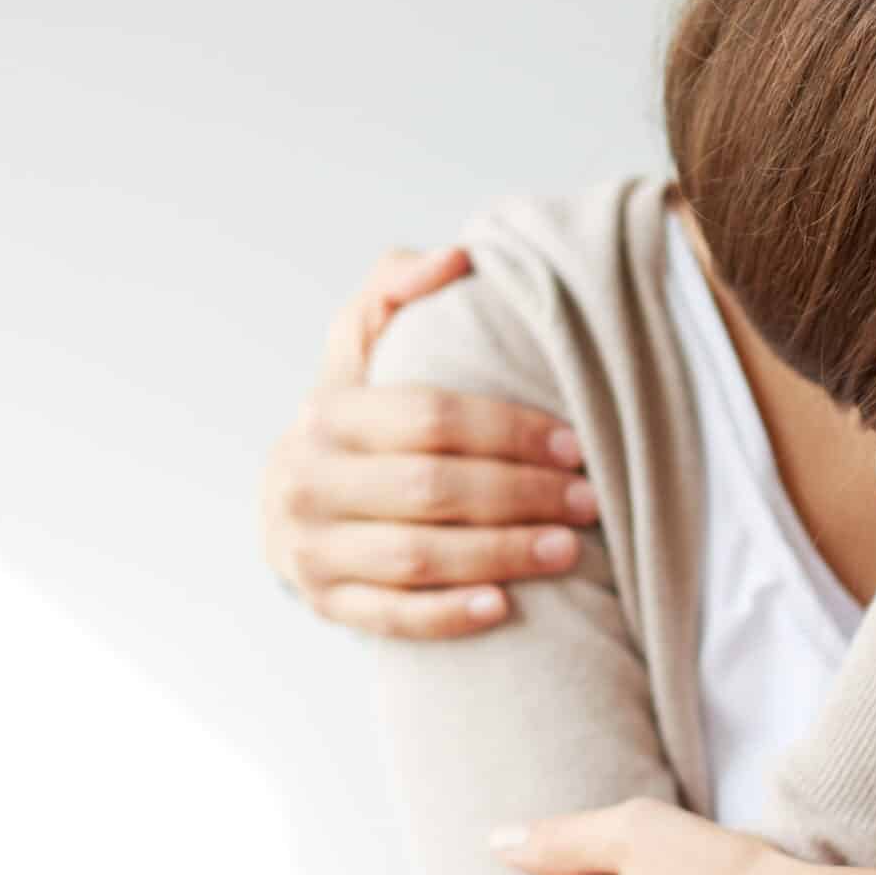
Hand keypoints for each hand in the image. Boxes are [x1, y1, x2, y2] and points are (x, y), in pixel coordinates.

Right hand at [264, 245, 598, 638]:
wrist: (287, 504)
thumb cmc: (353, 420)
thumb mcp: (358, 346)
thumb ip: (396, 289)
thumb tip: (456, 257)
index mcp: (328, 412)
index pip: (431, 417)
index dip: (510, 430)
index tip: (575, 446)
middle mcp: (308, 479)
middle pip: (432, 488)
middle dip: (521, 494)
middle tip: (588, 501)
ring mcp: (310, 548)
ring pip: (418, 556)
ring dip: (501, 554)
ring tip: (567, 548)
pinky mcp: (323, 602)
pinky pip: (392, 618)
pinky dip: (448, 615)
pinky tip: (504, 607)